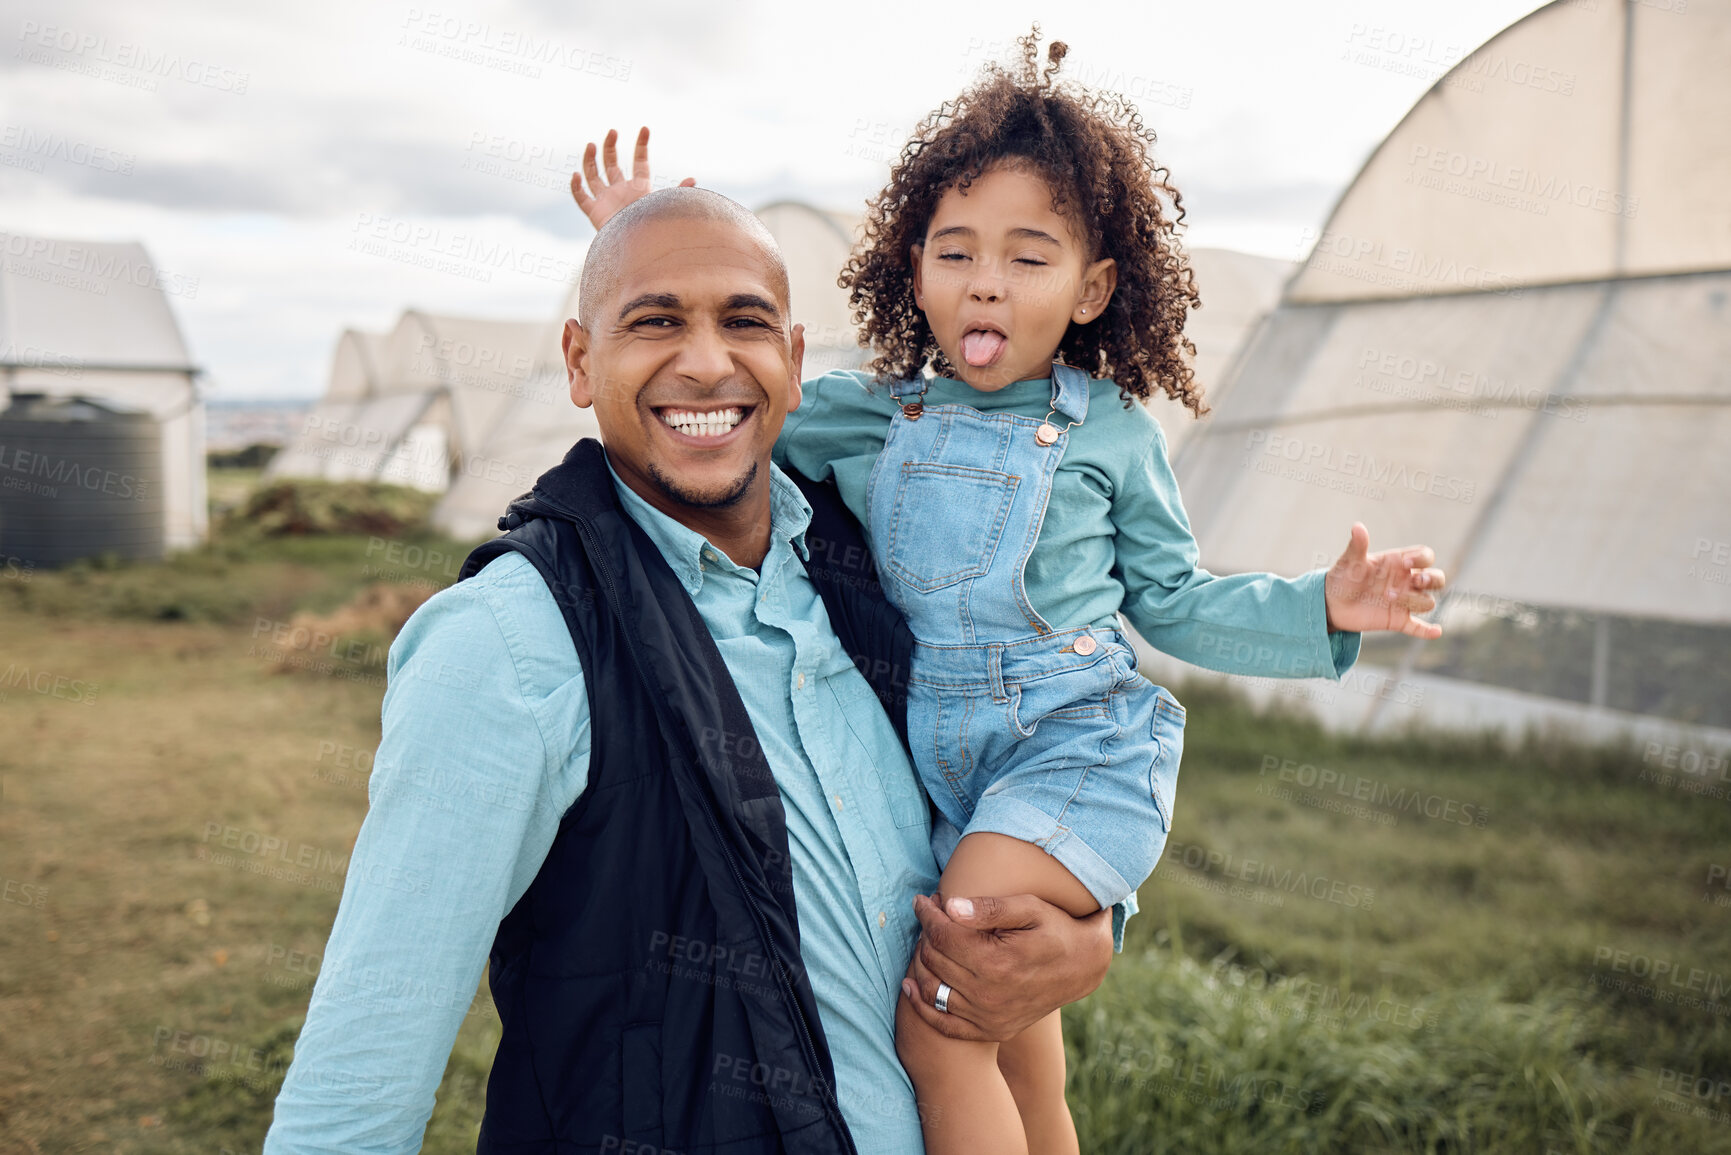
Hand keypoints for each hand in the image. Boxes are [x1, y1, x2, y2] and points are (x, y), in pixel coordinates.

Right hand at [570, 126, 694, 231]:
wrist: (640, 250)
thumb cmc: (655, 229)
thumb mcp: (666, 206)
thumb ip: (679, 192)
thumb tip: (694, 179)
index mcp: (639, 188)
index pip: (640, 162)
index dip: (642, 145)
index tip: (645, 128)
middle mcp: (621, 191)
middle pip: (612, 164)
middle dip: (611, 147)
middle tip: (613, 131)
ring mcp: (606, 201)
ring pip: (593, 176)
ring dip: (590, 160)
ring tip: (592, 144)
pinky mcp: (594, 213)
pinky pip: (581, 197)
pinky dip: (576, 186)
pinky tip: (575, 174)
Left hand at [898, 892, 1112, 1042]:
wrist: (1083, 967)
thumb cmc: (1055, 929)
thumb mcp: (1029, 908)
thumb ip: (989, 907)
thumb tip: (949, 906)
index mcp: (995, 962)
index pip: (942, 935)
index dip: (927, 914)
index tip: (923, 900)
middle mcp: (988, 994)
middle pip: (934, 959)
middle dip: (925, 933)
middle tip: (930, 916)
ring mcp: (989, 1017)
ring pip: (932, 989)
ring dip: (920, 963)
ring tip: (926, 942)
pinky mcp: (991, 1030)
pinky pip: (944, 1024)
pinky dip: (922, 1007)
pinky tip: (910, 986)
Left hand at [1324, 522, 1446, 638]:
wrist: (1331, 603)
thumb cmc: (1343, 577)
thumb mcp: (1349, 562)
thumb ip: (1357, 546)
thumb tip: (1357, 527)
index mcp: (1398, 563)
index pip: (1425, 556)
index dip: (1422, 559)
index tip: (1406, 563)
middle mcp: (1405, 581)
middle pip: (1436, 578)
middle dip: (1432, 579)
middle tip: (1416, 581)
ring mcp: (1404, 601)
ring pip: (1428, 602)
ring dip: (1414, 601)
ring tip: (1389, 598)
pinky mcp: (1397, 620)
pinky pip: (1418, 627)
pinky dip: (1427, 631)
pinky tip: (1436, 632)